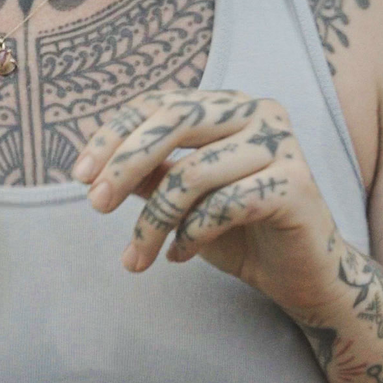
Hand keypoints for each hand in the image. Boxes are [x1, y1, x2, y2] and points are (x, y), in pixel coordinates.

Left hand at [74, 89, 344, 311]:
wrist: (303, 278)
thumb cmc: (240, 233)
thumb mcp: (182, 200)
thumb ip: (149, 175)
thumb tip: (95, 165)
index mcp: (228, 106)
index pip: (160, 104)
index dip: (114, 136)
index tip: (80, 176)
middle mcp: (258, 112)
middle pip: (174, 122)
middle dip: (125, 164)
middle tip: (95, 205)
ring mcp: (282, 144)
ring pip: (194, 173)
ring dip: (154, 222)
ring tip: (138, 257)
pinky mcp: (295, 184)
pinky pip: (224, 206)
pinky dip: (192, 236)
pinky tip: (180, 257)